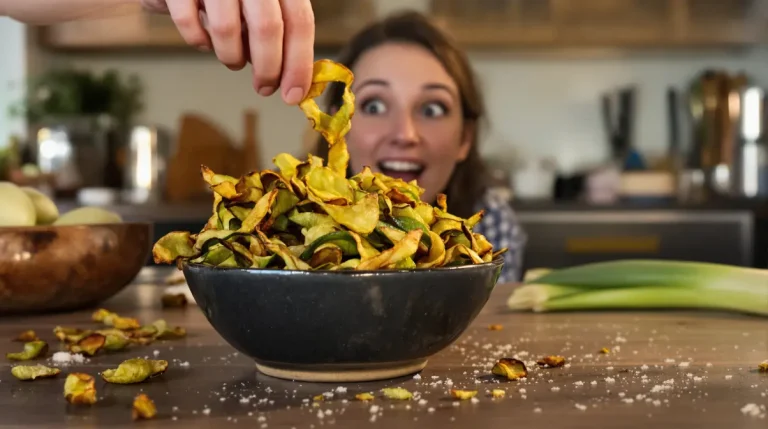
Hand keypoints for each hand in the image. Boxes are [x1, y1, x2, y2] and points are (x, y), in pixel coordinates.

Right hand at [142, 0, 314, 104]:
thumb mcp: (259, 2)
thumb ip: (275, 30)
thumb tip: (288, 75)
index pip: (299, 21)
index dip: (299, 63)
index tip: (294, 94)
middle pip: (267, 28)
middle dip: (268, 69)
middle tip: (265, 87)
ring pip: (227, 29)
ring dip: (232, 56)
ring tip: (233, 59)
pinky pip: (189, 22)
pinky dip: (198, 41)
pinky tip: (204, 41)